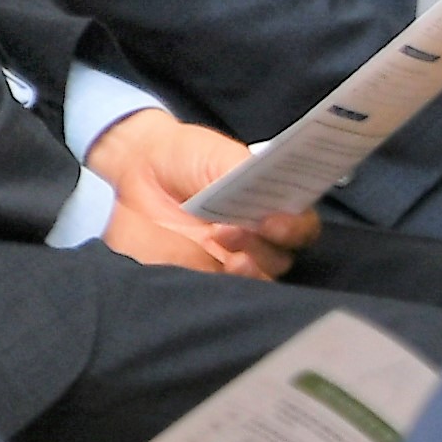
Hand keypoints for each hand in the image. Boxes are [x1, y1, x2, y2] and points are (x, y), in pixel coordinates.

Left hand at [86, 115, 302, 276]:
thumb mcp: (221, 156)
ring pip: (253, 278)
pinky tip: (204, 261)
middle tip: (228, 230)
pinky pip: (216, 285)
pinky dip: (214, 277)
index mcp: (273, 208)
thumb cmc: (190, 157)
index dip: (294, 229)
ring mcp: (231, 257)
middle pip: (278, 260)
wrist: (141, 165)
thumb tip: (264, 198)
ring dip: (242, 266)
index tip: (272, 223)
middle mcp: (259, 238)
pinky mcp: (201, 270)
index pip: (300, 229)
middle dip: (259, 248)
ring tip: (217, 240)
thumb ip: (247, 173)